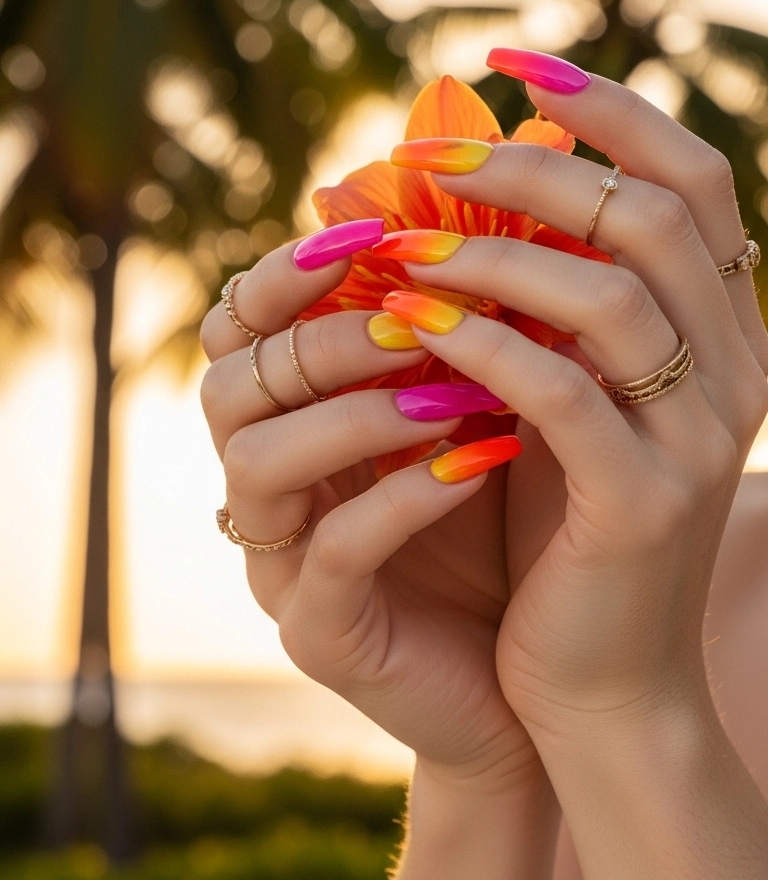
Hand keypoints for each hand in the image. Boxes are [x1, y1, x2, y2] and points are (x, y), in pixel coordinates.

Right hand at [200, 247, 539, 788]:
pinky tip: (476, 464)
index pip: (240, 329)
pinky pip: (335, 550)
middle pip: (229, 385)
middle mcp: (264, 489)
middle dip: (321, 339)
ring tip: (453, 392)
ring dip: (354, 411)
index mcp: (288, 423)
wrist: (544, 674)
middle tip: (415, 316)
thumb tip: (477, 205)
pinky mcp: (322, 633)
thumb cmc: (509, 526)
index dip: (283, 273)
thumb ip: (456, 326)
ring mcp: (282, 565)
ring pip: (257, 463)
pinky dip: (402, 496)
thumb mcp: (480, 410)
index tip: (367, 232)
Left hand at [387, 69, 767, 735]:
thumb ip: (554, 302)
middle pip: (653, 214)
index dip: (609, 108)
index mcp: (723, 331)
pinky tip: (408, 323)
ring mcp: (698, 438)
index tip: (514, 63)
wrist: (600, 686)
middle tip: (431, 154)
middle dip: (535, 166)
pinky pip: (558, 393)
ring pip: (608, 294)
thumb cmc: (566, 531)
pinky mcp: (640, 502)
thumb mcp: (571, 397)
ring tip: (400, 243)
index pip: (692, 179)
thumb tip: (467, 188)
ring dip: (492, 253)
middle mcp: (735, 370)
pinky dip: (479, 344)